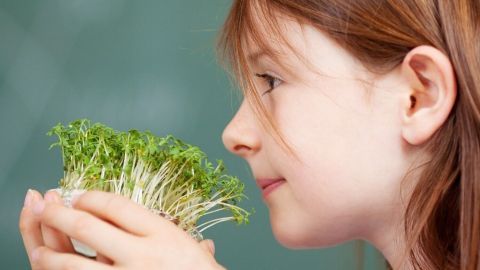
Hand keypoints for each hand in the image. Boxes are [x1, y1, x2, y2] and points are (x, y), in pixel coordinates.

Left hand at [24, 190, 223, 269]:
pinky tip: (53, 269)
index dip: (90, 196)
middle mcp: (141, 253)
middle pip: (88, 226)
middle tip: (47, 207)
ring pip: (74, 261)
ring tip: (38, 244)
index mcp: (161, 233)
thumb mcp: (191, 246)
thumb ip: (172, 232)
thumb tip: (157, 225)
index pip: (115, 205)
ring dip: (49, 250)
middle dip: (60, 214)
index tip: (79, 196)